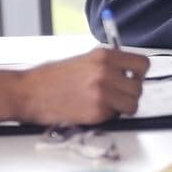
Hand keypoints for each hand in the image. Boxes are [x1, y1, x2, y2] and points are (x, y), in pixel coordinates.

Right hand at [11, 47, 149, 125]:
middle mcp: (106, 72)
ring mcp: (102, 93)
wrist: (28, 92)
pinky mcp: (96, 112)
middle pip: (139, 87)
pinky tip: (91, 110)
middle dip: (129, 93)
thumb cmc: (51, 77)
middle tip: (116, 95)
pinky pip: (115, 116)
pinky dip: (107, 116)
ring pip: (132, 104)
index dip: (138, 74)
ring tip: (105, 104)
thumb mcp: (84, 60)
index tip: (131, 78)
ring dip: (122, 107)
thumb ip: (108, 64)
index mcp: (104, 55)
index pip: (142, 64)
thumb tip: (128, 72)